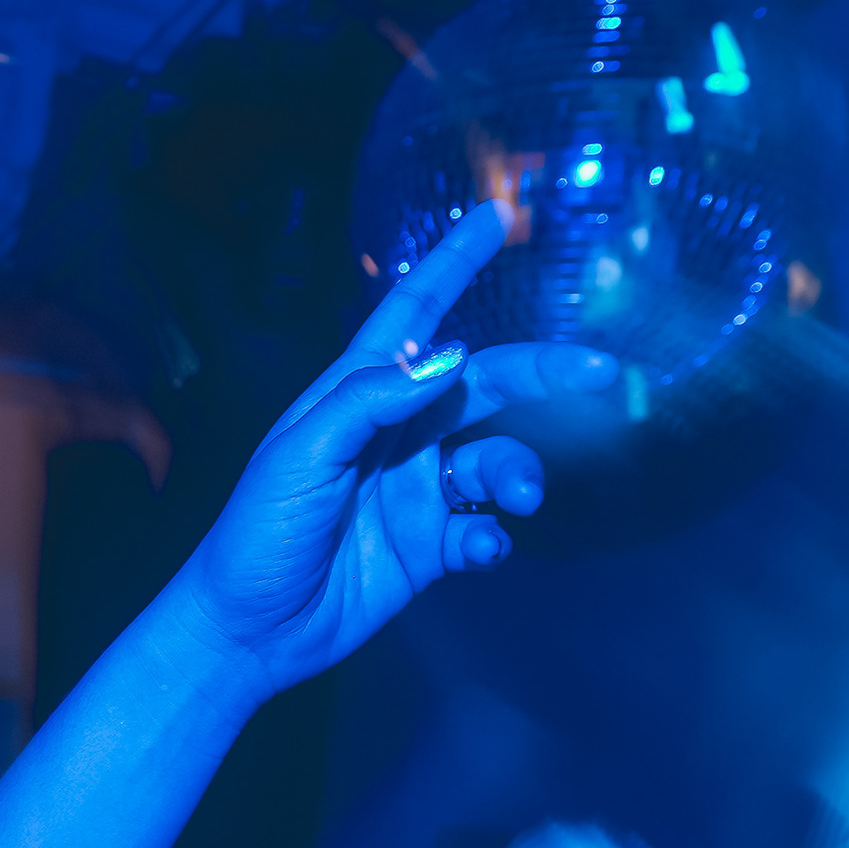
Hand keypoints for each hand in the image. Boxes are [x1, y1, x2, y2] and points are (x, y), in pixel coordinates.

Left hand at [157, 204, 621, 703]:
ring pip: (496, 460)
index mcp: (355, 397)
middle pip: (483, 384)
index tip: (494, 215)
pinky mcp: (429, 548)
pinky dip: (495, 537)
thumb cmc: (255, 535)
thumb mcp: (299, 455)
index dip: (452, 264)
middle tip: (600, 370)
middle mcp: (395, 435)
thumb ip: (370, 400)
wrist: (248, 632)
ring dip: (519, 473)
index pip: (412, 315)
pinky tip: (479, 549)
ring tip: (521, 497)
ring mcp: (415, 491)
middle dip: (542, 372)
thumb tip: (452, 355)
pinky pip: (485, 530)